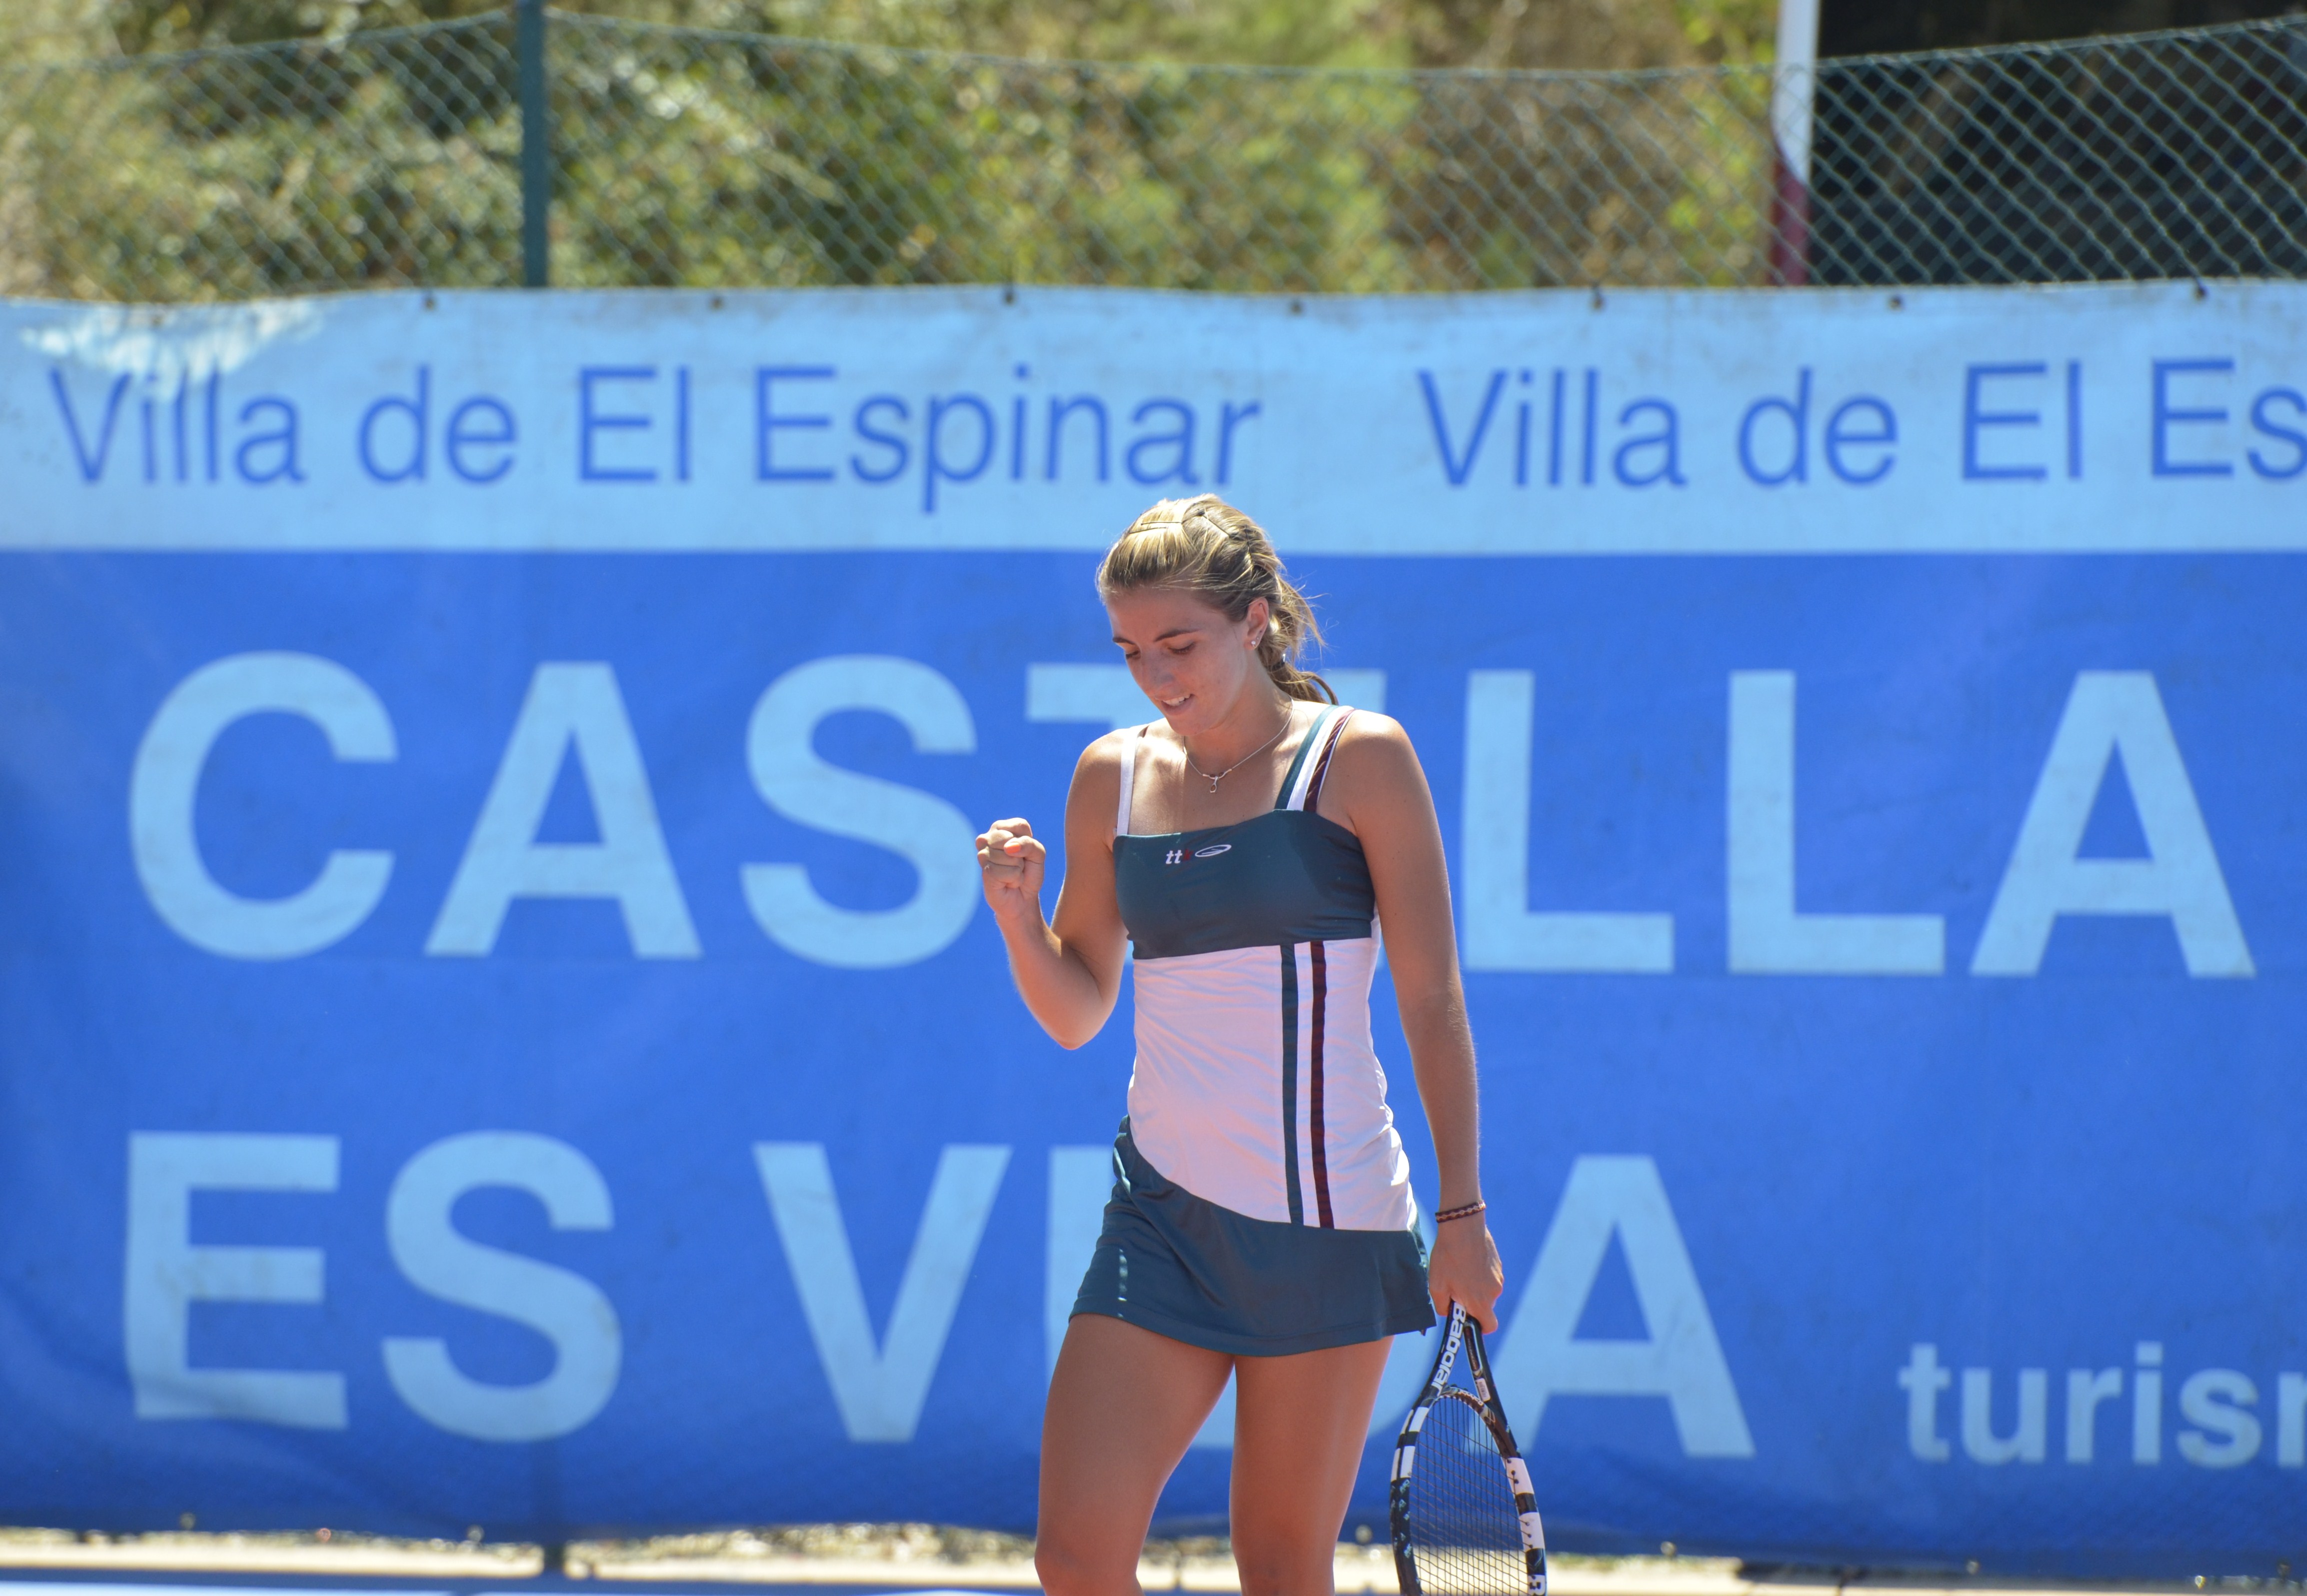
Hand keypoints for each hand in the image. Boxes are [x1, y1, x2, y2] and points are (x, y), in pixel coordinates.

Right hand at [976, 816, 1047, 927]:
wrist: (1023, 898)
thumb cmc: (1029, 873)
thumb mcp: (1038, 854)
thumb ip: (1029, 844)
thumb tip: (1009, 847)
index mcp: (1002, 828)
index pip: (1020, 825)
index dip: (1028, 842)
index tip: (1025, 852)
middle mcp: (988, 838)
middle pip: (1011, 839)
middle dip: (1022, 855)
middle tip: (1018, 865)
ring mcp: (983, 854)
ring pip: (1009, 856)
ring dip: (1017, 869)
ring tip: (1012, 874)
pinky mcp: (985, 870)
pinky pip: (1007, 871)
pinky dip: (1014, 879)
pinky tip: (1007, 882)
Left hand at [1427, 1214, 1504, 1332]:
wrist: (1462, 1226)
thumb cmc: (1447, 1257)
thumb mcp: (1436, 1285)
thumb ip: (1442, 1306)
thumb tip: (1448, 1312)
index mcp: (1480, 1301)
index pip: (1489, 1326)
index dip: (1479, 1327)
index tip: (1466, 1318)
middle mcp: (1494, 1292)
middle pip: (1484, 1307)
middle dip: (1471, 1302)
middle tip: (1454, 1288)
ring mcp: (1498, 1277)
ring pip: (1486, 1290)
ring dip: (1474, 1286)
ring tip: (1458, 1269)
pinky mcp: (1498, 1264)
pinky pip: (1488, 1276)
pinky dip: (1478, 1273)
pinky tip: (1465, 1260)